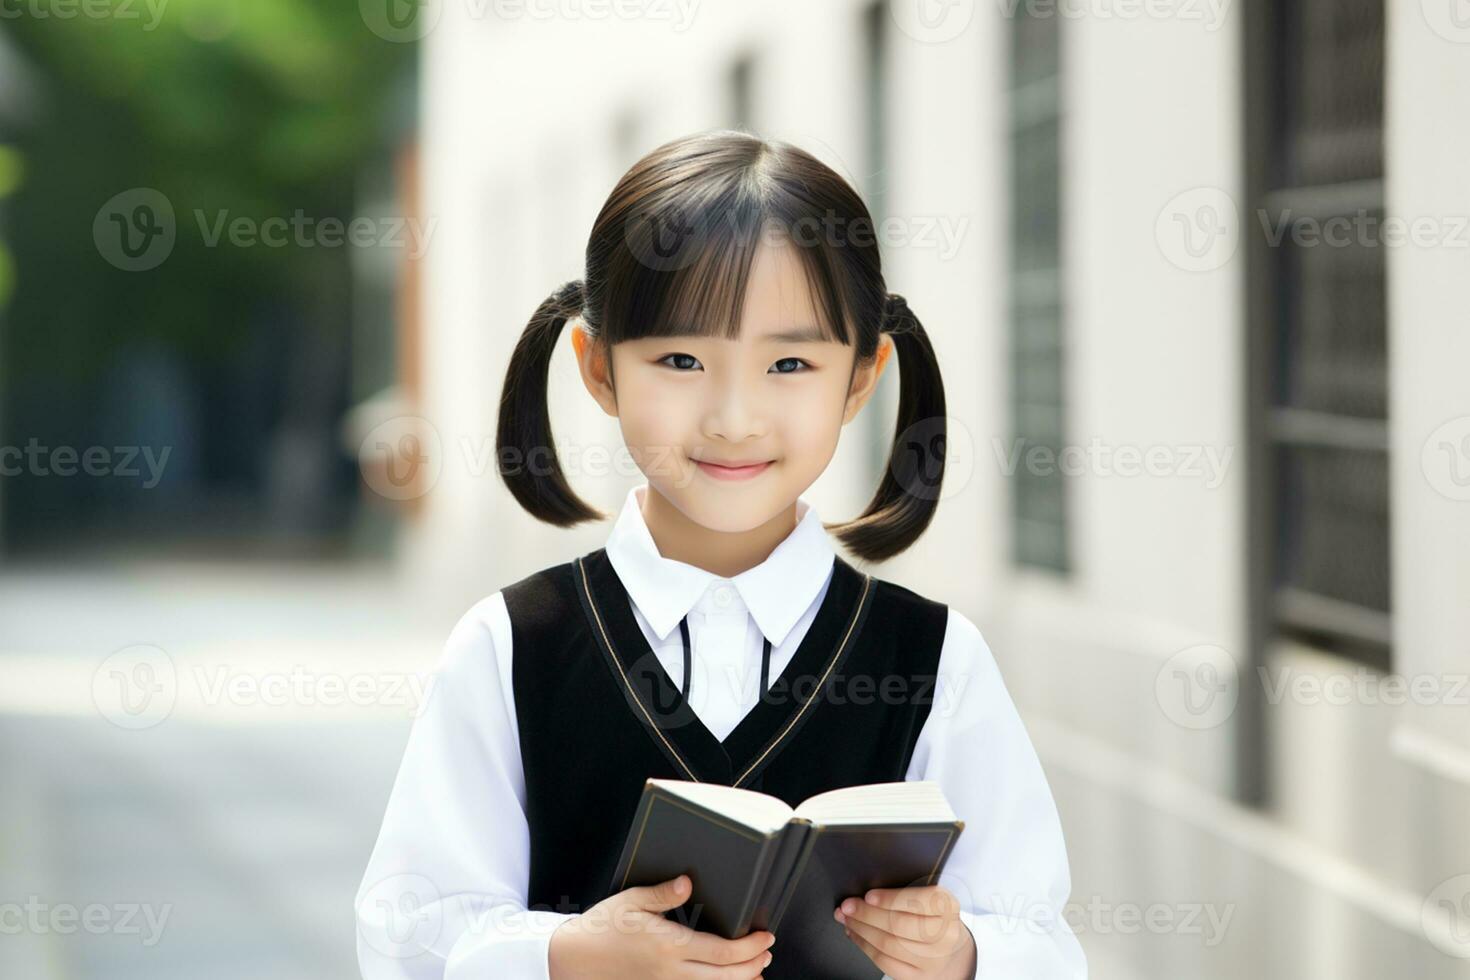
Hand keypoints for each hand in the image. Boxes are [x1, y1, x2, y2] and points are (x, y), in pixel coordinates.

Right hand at [549, 873, 775, 979]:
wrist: (573, 960)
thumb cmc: (601, 929)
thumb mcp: (632, 901)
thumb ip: (664, 893)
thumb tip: (688, 882)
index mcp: (669, 946)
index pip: (723, 951)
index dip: (751, 947)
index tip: (766, 936)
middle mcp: (671, 973)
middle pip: (727, 978)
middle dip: (754, 966)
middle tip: (766, 952)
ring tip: (755, 970)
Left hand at [833, 885, 975, 979]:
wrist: (952, 949)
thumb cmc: (932, 916)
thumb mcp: (929, 897)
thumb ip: (905, 891)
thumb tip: (866, 893)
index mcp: (947, 906)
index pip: (919, 901)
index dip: (890, 899)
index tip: (868, 896)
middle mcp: (945, 934)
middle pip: (899, 924)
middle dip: (867, 914)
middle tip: (847, 906)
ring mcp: (933, 959)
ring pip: (889, 944)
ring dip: (861, 930)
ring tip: (846, 918)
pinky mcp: (919, 976)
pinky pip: (885, 962)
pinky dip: (865, 947)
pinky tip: (855, 935)